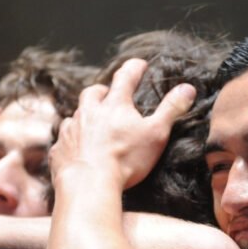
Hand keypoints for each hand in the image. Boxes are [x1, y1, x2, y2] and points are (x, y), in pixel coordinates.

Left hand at [50, 58, 195, 188]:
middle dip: (102, 91)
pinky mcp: (59, 150)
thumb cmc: (126, 159)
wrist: (89, 183)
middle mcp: (89, 112)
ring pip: (76, 115)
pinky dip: (71, 141)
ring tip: (93, 124)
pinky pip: (64, 141)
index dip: (134, 69)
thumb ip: (171, 109)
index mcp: (114, 105)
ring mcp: (71, 130)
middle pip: (93, 93)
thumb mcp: (156, 133)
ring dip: (85, 116)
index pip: (126, 78)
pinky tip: (77, 149)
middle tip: (109, 94)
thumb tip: (187, 89)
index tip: (140, 65)